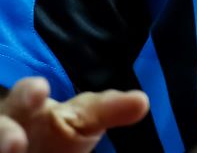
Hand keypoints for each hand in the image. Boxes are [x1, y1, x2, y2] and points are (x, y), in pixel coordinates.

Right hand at [0, 77, 148, 152]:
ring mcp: (1, 139)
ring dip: (2, 145)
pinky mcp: (0, 149)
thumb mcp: (82, 120)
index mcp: (27, 105)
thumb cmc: (54, 132)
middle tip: (16, 142)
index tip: (40, 90)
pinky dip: (6, 150)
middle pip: (0, 122)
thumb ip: (107, 110)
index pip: (26, 94)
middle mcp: (7, 121)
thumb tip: (142, 101)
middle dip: (4, 130)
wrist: (33, 151)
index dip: (30, 92)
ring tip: (14, 149)